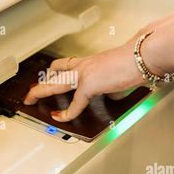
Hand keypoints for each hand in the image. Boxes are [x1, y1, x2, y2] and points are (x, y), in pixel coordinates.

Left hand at [23, 7, 173, 121]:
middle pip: (54, 72)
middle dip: (41, 82)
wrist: (143, 56)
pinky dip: (67, 113)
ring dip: (40, 91)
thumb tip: (112, 94)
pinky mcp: (88, 85)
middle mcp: (84, 65)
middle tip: (31, 91)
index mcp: (91, 61)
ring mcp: (84, 74)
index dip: (55, 72)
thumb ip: (112, 85)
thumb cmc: (138, 60)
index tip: (49, 75)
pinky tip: (61, 118)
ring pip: (54, 83)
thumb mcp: (120, 74)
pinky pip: (74, 103)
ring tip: (30, 100)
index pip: (67, 65)